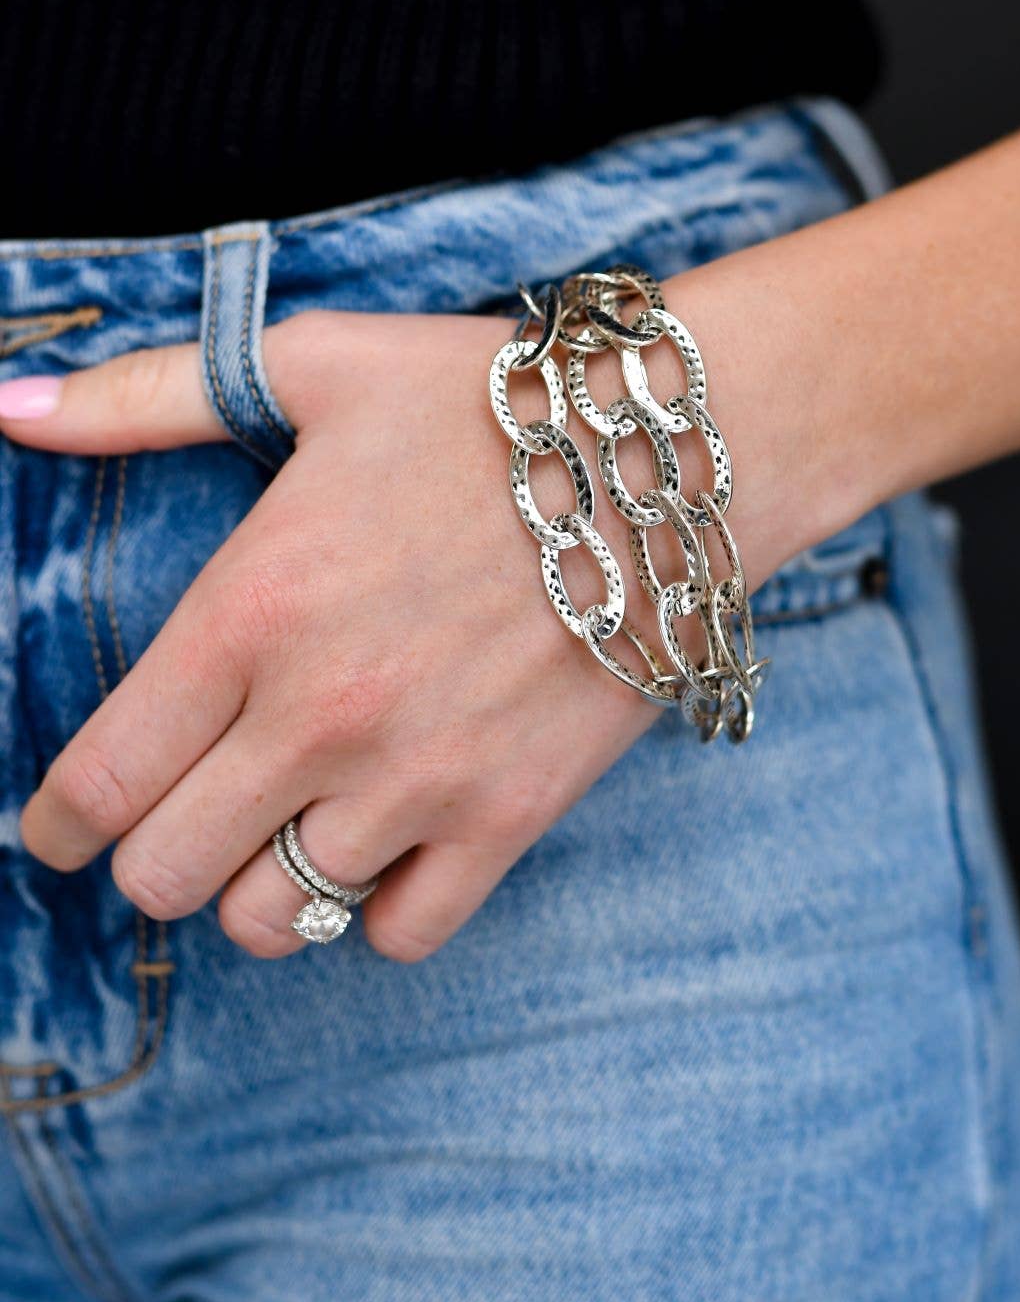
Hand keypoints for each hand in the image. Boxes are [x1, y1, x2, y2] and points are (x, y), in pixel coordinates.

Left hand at [4, 299, 776, 960]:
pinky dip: (371, 910)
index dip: (57, 826)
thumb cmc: (485, 404)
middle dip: (150, 858)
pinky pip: (397, 934)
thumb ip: (148, 396)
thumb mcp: (311, 366)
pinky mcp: (509, 818)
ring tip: (279, 831)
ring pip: (271, 922)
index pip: (102, 781)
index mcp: (253, 612)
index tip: (61, 830)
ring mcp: (420, 779)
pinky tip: (383, 844)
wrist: (672, 457)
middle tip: (180, 816)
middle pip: (167, 877)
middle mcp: (322, 716)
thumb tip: (12, 405)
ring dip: (254, 888)